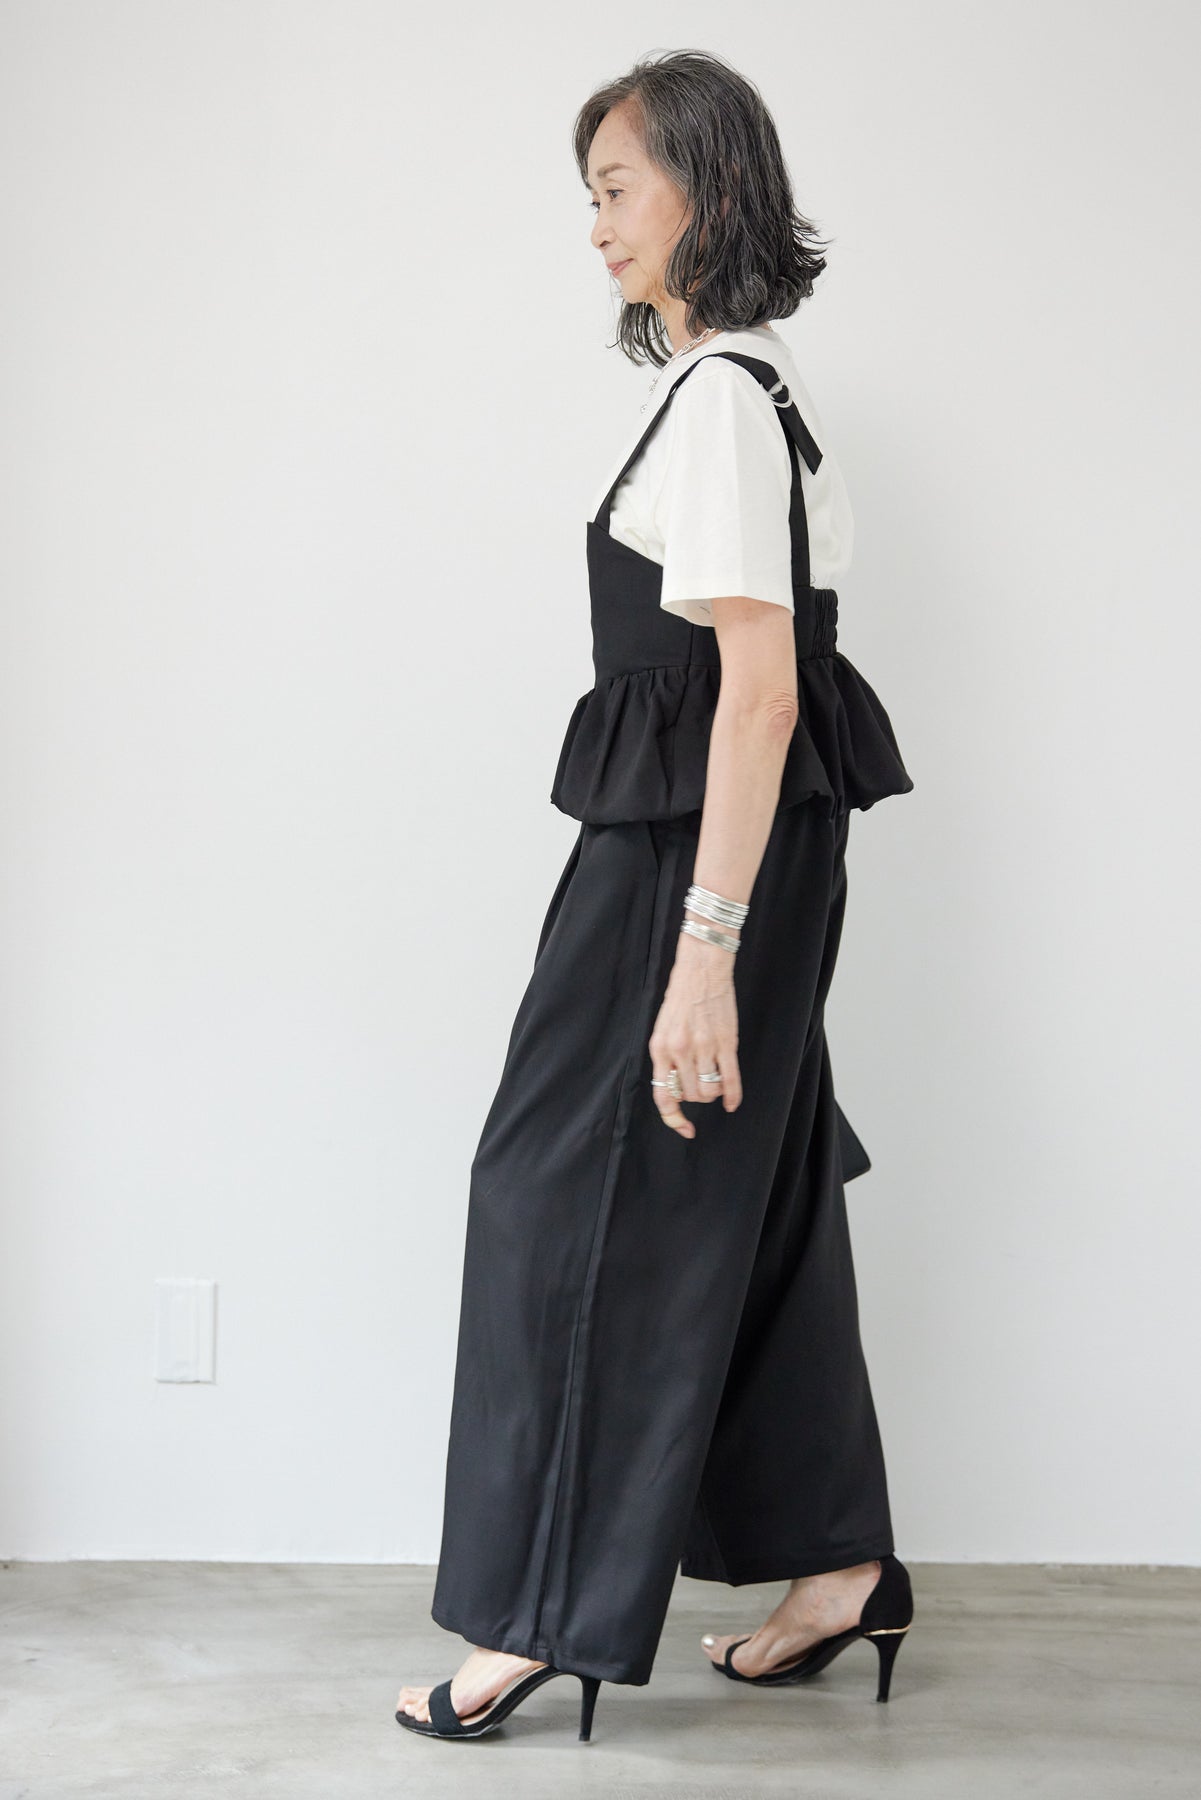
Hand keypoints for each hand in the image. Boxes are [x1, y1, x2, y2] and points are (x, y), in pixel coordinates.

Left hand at [648, 932, 742, 1136]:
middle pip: (691, 1095)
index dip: (674, 1118)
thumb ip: (667, 1057)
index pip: (664, 1095)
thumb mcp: (662, 1028)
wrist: (701, 969)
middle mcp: (679, 1051)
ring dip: (713, 1093)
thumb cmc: (680, 997)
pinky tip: (732, 1102)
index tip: (685, 1129)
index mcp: (659, 1048)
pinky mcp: (726, 1042)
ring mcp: (704, 1047)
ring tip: (714, 1081)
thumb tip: (676, 1089)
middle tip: (701, 1082)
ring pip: (710, 1091)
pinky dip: (733, 1096)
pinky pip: (731, 1079)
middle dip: (697, 1095)